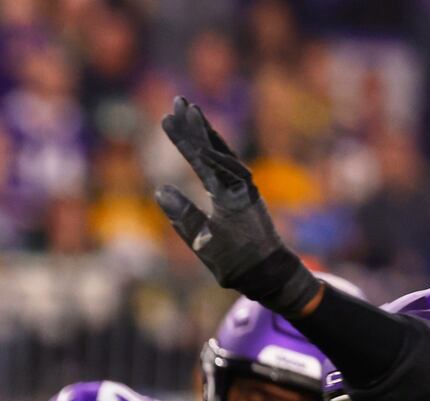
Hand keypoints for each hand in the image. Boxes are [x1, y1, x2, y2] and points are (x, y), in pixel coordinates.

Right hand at [154, 97, 319, 316]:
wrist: (268, 270)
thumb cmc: (235, 261)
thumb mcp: (204, 244)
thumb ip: (184, 217)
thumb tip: (161, 190)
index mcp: (228, 194)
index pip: (201, 159)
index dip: (183, 138)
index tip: (168, 119)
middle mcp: (239, 183)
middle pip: (213, 146)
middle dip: (194, 124)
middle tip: (178, 101)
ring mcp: (243, 185)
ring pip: (221, 150)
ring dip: (204, 130)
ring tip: (189, 110)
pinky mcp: (243, 190)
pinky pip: (226, 161)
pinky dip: (214, 146)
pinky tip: (206, 140)